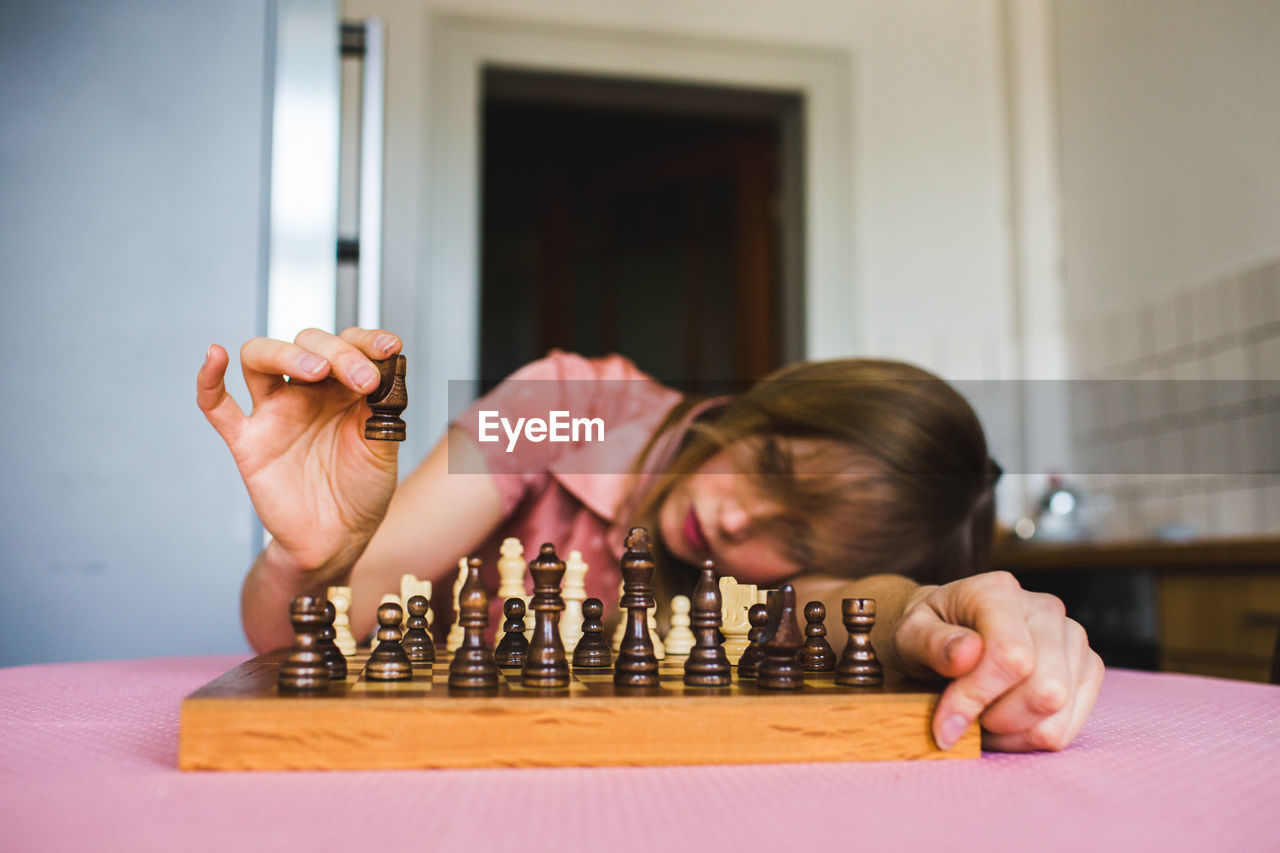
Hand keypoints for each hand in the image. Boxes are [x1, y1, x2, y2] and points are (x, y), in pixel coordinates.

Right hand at [196, 327, 403, 580]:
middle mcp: (307, 392)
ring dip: (286, 353)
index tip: (389, 348)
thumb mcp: (383, 447)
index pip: (348, 344)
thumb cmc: (361, 489)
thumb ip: (382, 409)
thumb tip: (385, 370)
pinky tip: (215, 355)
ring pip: (260, 359)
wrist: (338, 537)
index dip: (367, 341)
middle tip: (363, 379)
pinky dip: (209, 379)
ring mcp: (275, 413)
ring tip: (317, 369)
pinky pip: (217, 405)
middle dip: (338, 353)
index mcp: (343, 388)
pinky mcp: (248, 441)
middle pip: (307, 344)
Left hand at [891, 571, 1103, 751]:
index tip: (944, 724)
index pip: (1010, 655)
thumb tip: (967, 652)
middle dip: (997, 718)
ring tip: (982, 716)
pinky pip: (1068, 727)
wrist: (949, 634)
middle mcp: (1045, 609)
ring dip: (1012, 732)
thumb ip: (932, 642)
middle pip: (1046, 690)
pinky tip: (1005, 722)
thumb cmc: (929, 634)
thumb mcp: (910, 635)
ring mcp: (1073, 639)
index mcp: (998, 591)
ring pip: (1058, 714)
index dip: (976, 697)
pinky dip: (1030, 737)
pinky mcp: (1087, 670)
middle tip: (965, 716)